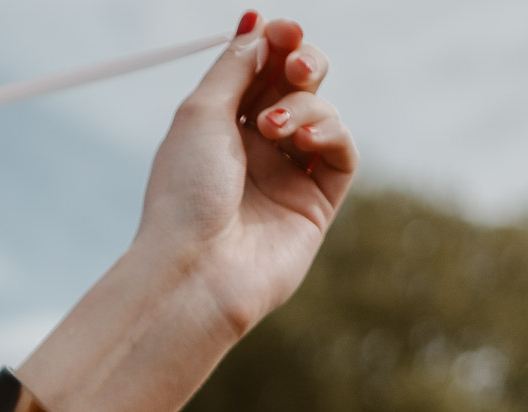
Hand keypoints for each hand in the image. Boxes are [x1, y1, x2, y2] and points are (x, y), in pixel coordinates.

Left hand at [139, 16, 354, 334]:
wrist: (196, 269)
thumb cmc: (185, 194)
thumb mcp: (200, 112)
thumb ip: (235, 65)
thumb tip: (260, 26)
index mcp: (219, 128)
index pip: (261, 71)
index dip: (277, 44)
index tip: (283, 30)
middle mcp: (254, 151)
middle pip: (298, 85)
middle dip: (303, 63)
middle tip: (294, 64)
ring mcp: (287, 177)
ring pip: (322, 113)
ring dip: (305, 105)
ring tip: (272, 128)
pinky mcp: (316, 204)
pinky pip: (342, 152)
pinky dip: (330, 133)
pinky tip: (301, 141)